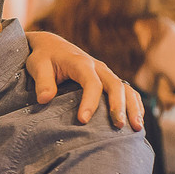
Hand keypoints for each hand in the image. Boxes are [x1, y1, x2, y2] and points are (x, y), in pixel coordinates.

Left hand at [25, 30, 143, 129]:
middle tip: (119, 126)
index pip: (91, 83)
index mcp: (80, 63)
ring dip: (133, 107)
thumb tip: (44, 99)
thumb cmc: (43, 57)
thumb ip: (42, 82)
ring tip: (137, 128)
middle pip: (115, 86)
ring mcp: (105, 73)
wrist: (52, 46)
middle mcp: (97, 67)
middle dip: (118, 106)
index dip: (89, 102)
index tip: (82, 121)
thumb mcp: (37, 65)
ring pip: (125, 88)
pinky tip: (137, 121)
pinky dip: (134, 104)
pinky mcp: (108, 79)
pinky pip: (127, 91)